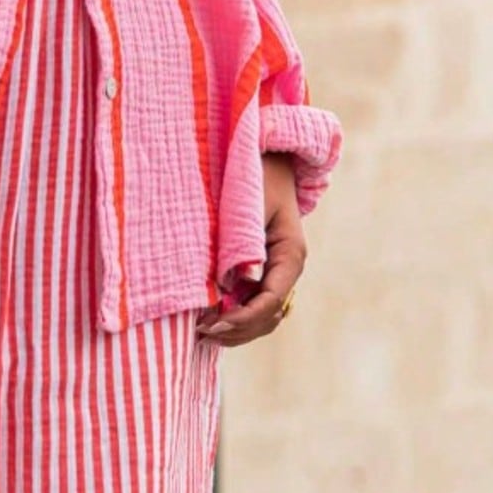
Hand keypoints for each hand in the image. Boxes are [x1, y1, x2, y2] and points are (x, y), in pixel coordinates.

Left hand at [195, 152, 305, 346]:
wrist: (263, 159)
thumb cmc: (254, 177)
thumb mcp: (249, 206)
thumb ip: (243, 244)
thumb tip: (239, 283)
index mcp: (291, 255)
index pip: (271, 300)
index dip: (243, 317)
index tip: (213, 323)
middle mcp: (288, 269)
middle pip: (268, 316)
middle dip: (237, 329)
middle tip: (201, 333)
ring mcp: (277, 272)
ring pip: (262, 316)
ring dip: (236, 328)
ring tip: (203, 333)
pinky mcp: (263, 271)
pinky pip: (253, 303)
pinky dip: (235, 315)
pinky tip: (210, 319)